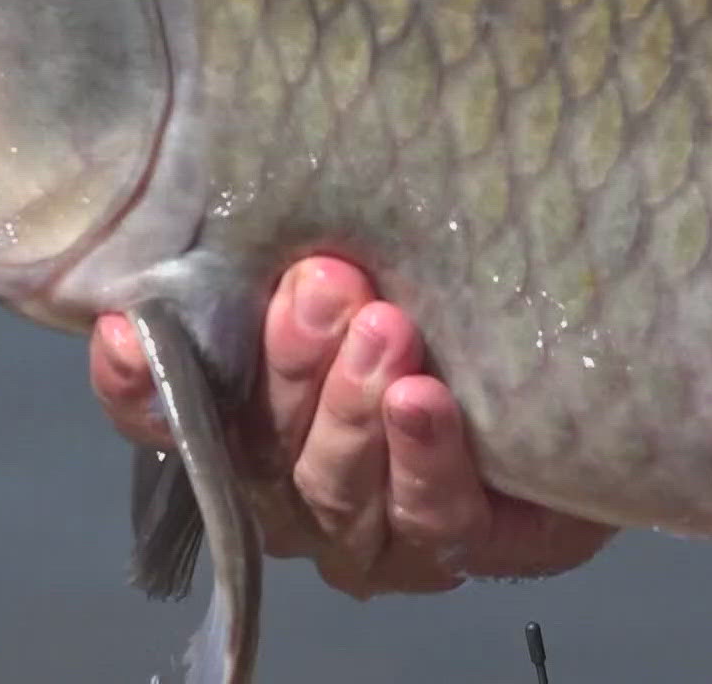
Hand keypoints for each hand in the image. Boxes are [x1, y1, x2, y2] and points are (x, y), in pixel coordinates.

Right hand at [89, 257, 614, 597]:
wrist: (585, 368)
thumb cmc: (445, 299)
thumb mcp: (370, 257)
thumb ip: (305, 248)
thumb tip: (257, 163)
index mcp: (246, 423)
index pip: (162, 418)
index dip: (134, 384)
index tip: (126, 327)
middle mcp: (291, 489)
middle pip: (255, 449)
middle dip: (286, 365)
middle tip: (322, 286)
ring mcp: (369, 533)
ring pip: (332, 488)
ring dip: (350, 407)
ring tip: (387, 328)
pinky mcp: (457, 549)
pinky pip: (429, 517)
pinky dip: (425, 458)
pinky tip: (427, 402)